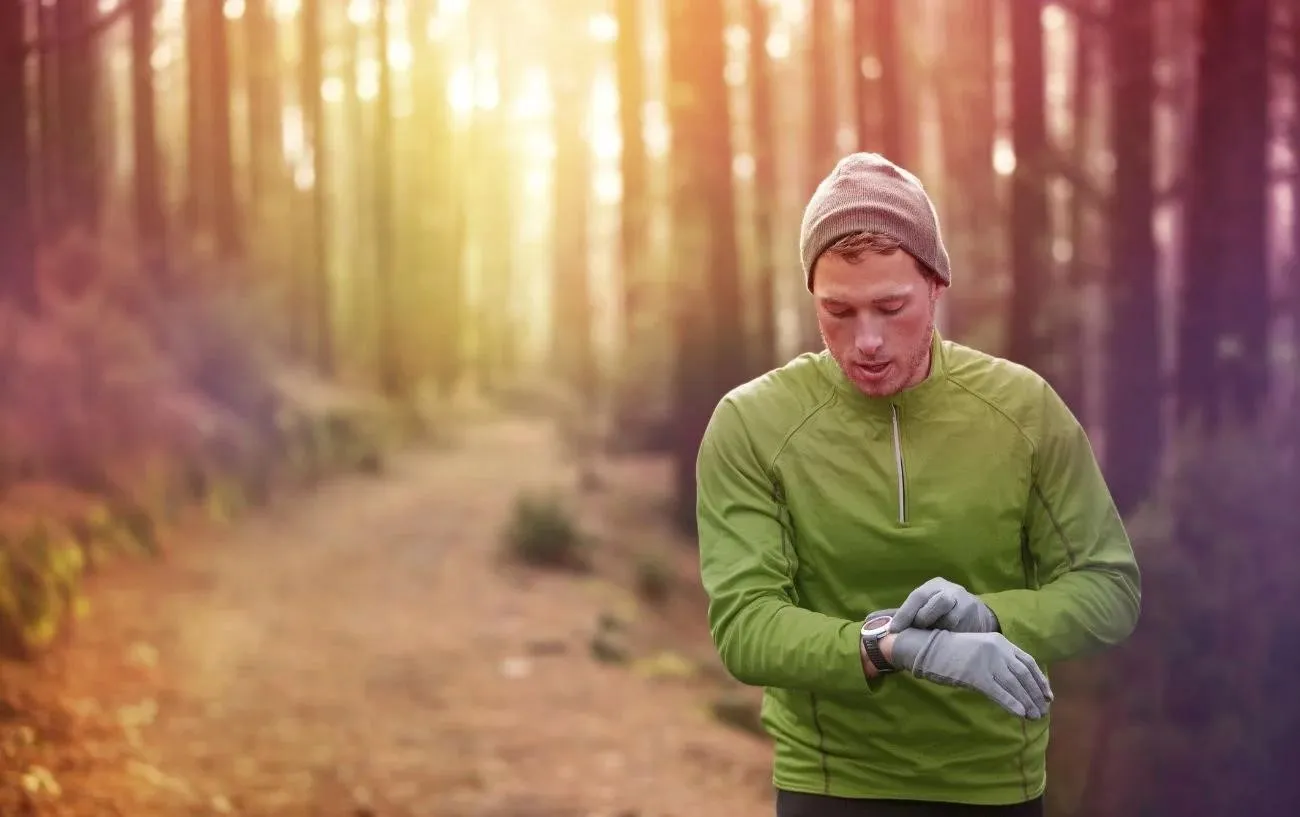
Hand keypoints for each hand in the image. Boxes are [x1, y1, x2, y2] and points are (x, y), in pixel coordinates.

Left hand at [890, 577, 997, 632]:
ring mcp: (966, 604)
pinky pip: (961, 630)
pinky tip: (945, 640)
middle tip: (917, 631)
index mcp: (934, 585)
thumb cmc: (940, 609)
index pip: (918, 596)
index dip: (905, 613)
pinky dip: (950, 637)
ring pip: (951, 618)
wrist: (976, 613)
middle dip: (924, 618)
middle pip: (939, 602)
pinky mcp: (977, 619)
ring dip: (938, 630)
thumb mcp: (924, 604)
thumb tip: (874, 621)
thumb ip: (902, 613)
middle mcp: (952, 591)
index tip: (894, 630)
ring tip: (931, 636)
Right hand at [890, 629, 1052, 718]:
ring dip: (1027, 703)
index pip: (1028, 662)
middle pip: (1024, 675)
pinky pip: (999, 693)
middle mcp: (997, 650)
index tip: (1047, 695)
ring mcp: (987, 662)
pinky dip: (1012, 704)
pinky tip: (1020, 714)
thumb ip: (998, 659)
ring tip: (1035, 716)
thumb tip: (1016, 681)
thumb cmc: (952, 650)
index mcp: (1000, 641)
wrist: (928, 648)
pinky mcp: (976, 675)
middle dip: (1036, 695)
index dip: (1040, 680)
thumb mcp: (980, 648)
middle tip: (1043, 710)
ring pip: (1014, 686)